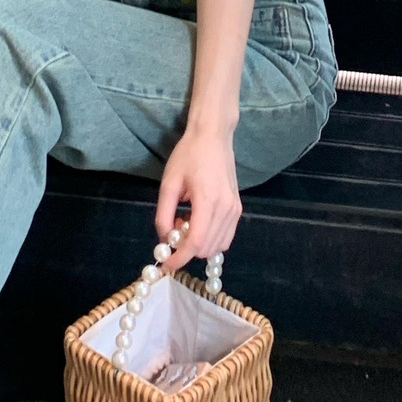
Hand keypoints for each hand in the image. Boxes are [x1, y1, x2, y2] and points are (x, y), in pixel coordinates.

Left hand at [154, 124, 242, 273]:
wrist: (213, 137)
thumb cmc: (188, 156)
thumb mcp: (169, 183)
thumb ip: (164, 215)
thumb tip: (165, 240)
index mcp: (208, 201)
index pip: (196, 243)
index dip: (180, 258)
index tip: (166, 264)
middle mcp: (226, 209)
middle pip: (206, 248)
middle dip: (186, 248)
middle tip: (173, 229)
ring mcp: (235, 210)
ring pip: (217, 246)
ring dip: (198, 244)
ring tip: (184, 222)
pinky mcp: (238, 209)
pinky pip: (225, 237)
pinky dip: (209, 238)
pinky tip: (197, 222)